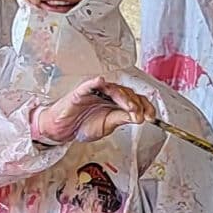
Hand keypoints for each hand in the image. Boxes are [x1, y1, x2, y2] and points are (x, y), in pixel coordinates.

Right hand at [32, 78, 150, 143]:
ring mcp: (95, 91)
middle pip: (127, 93)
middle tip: (140, 116)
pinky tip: (101, 82)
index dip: (145, 107)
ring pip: (113, 89)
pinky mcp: (80, 92)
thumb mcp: (107, 125)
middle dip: (137, 105)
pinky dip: (95, 82)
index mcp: (116, 102)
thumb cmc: (82, 125)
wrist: (61, 130)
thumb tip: (139, 117)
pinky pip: (89, 85)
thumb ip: (122, 119)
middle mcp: (108, 94)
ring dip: (123, 97)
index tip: (151, 117)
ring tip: (130, 107)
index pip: (135, 100)